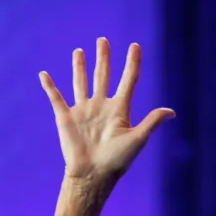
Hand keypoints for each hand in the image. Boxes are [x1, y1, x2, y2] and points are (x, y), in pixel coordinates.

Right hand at [40, 38, 173, 184]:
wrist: (92, 175)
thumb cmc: (116, 161)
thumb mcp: (137, 139)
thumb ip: (152, 122)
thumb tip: (172, 111)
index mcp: (119, 110)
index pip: (128, 80)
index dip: (132, 63)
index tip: (135, 46)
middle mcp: (101, 106)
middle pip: (103, 76)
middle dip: (103, 58)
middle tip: (103, 40)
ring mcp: (83, 111)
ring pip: (81, 82)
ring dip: (80, 67)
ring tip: (79, 51)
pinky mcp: (65, 117)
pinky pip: (55, 98)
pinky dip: (49, 86)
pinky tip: (43, 74)